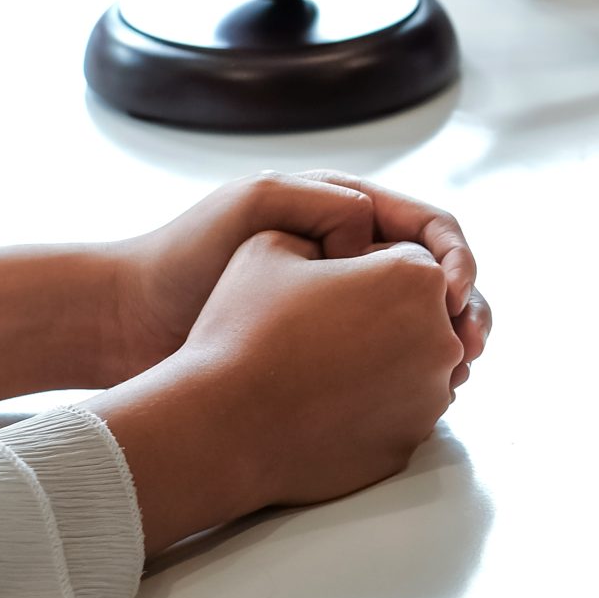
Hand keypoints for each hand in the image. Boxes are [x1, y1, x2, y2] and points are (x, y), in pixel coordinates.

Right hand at [89, 231, 467, 551]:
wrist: (219, 426)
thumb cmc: (242, 329)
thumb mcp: (271, 246)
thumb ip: (328, 230)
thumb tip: (351, 241)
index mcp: (416, 279)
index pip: (409, 258)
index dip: (365, 266)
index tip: (325, 283)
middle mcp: (440, 339)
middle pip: (423, 312)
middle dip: (385, 312)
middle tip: (325, 324)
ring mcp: (430, 398)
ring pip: (416, 363)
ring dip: (383, 358)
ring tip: (321, 364)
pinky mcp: (409, 444)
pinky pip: (400, 411)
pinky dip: (373, 404)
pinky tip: (324, 402)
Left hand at [104, 170, 491, 389]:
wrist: (128, 320)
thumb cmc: (183, 256)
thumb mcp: (254, 206)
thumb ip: (321, 204)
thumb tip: (375, 231)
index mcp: (344, 213)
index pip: (428, 226)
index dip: (453, 257)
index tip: (453, 293)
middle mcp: (352, 257)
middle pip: (435, 277)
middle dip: (465, 308)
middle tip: (470, 344)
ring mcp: (341, 307)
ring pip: (420, 322)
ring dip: (447, 344)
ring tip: (456, 373)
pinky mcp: (326, 352)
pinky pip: (389, 358)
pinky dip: (414, 373)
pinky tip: (419, 393)